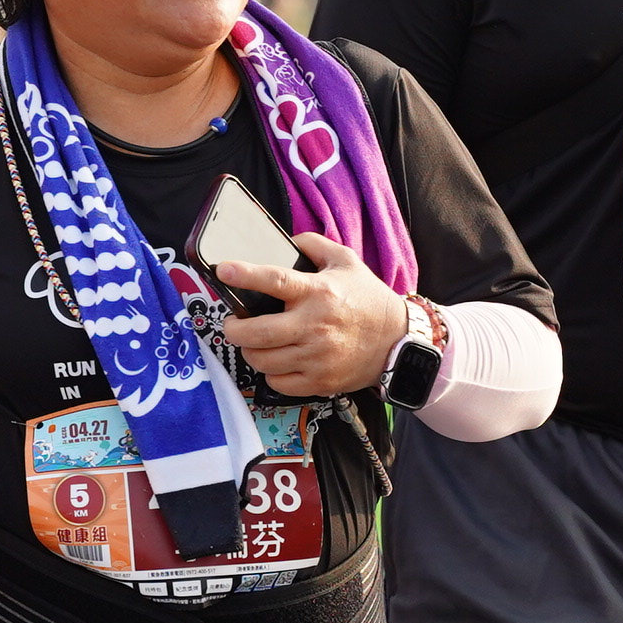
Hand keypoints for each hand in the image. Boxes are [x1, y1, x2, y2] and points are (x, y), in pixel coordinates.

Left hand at [214, 232, 412, 397]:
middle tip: (232, 324)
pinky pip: (278, 382)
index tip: (224, 270)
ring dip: (251, 351)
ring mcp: (317, 357)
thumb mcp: (346, 261)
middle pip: (258, 333)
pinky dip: (270, 372)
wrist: (398, 341)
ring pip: (263, 360)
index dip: (245, 275)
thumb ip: (313, 245)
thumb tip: (286, 240)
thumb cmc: (368, 299)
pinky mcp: (320, 381)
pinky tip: (277, 361)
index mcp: (319, 292)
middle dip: (234, 329)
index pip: (275, 281)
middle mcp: (315, 325)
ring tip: (254, 342)